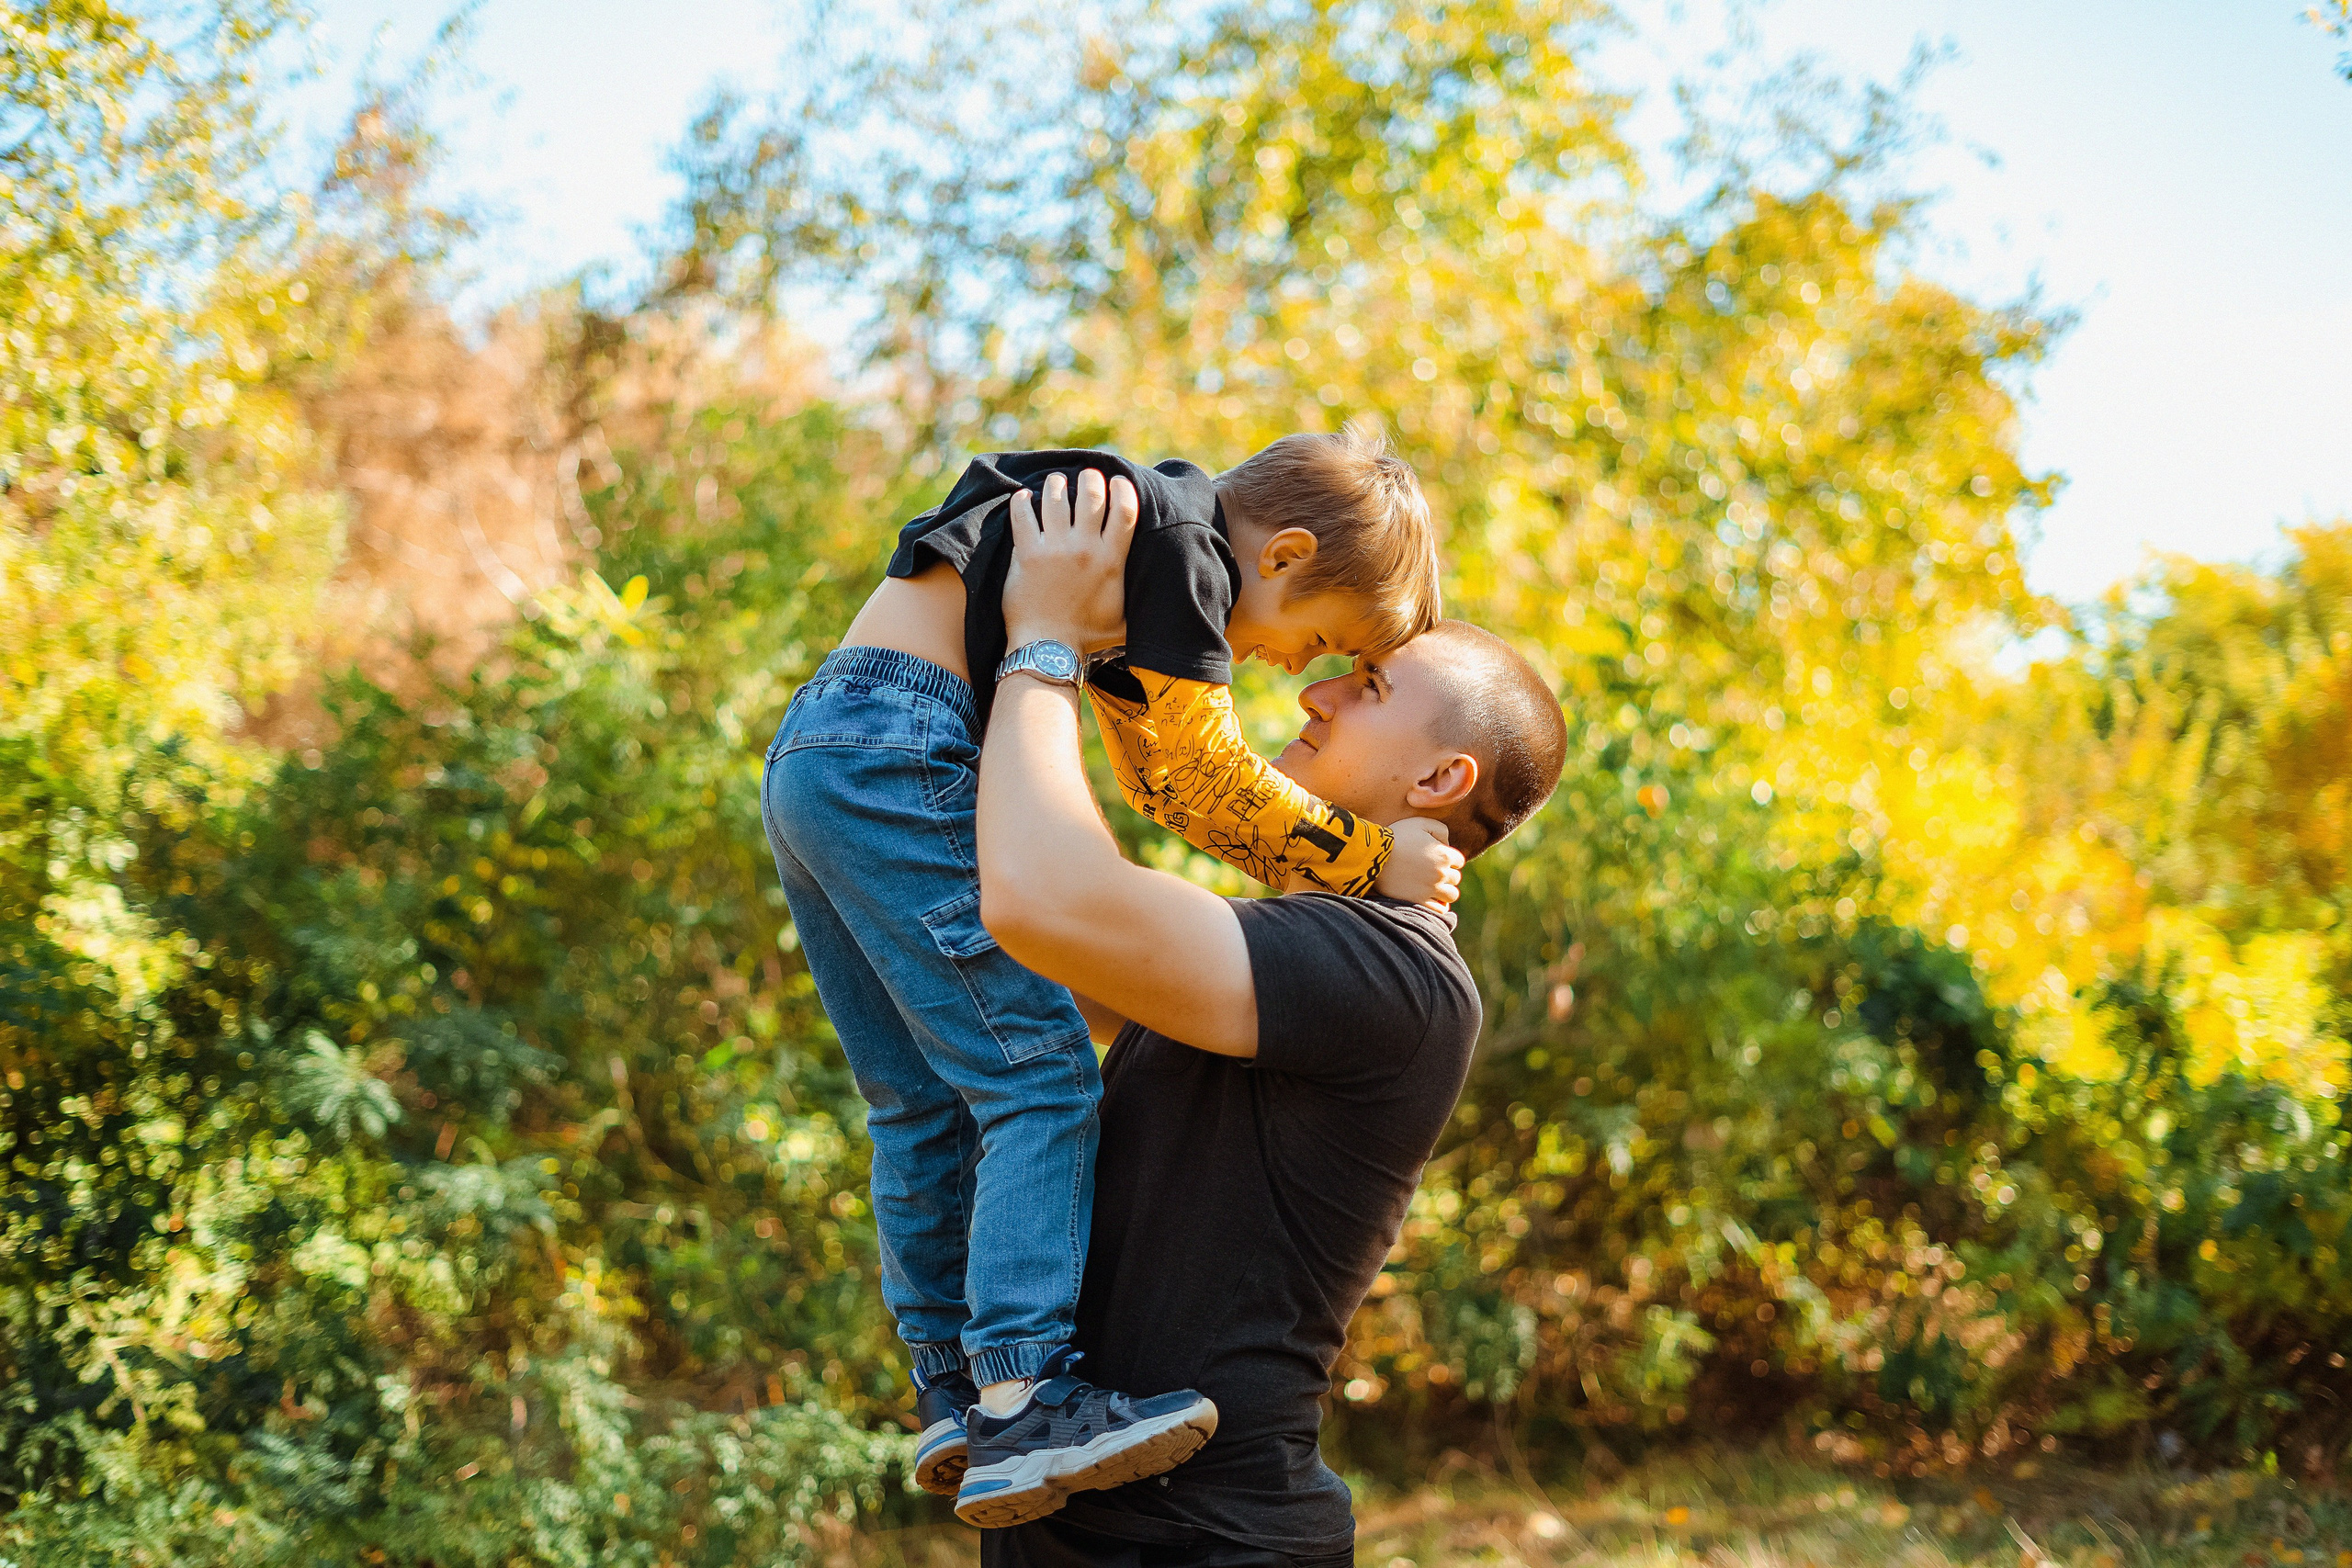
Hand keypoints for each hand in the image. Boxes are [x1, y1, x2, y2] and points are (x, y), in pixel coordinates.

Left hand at [1003, 469, 1137, 655]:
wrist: (1048, 648)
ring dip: (1057, 484)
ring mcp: (1054, 548)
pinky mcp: (1027, 554)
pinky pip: (1022, 515)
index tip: (1118, 481)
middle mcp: (1084, 549)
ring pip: (1056, 498)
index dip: (1123, 489)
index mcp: (1111, 560)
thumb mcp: (1124, 621)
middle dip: (1090, 478)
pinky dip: (1022, 501)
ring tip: (1056, 483)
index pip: (1125, 510)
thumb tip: (1162, 607)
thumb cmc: (1087, 638)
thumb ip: (1140, 606)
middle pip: (1091, 495)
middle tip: (1086, 475)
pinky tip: (1023, 497)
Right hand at [1376, 817, 1462, 911]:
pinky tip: (1431, 899)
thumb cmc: (1396, 836)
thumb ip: (1440, 829)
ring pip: (1451, 895)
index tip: (1436, 858)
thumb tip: (1447, 843)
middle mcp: (1441, 873)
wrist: (1373, 855)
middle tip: (1430, 871)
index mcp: (1444, 855)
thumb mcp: (1420, 823)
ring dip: (1445, 891)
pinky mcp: (1419, 901)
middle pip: (1455, 878)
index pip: (1459, 861)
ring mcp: (1431, 889)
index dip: (1448, 858)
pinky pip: (1439, 909)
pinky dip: (1438, 905)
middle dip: (1446, 874)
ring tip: (1433, 887)